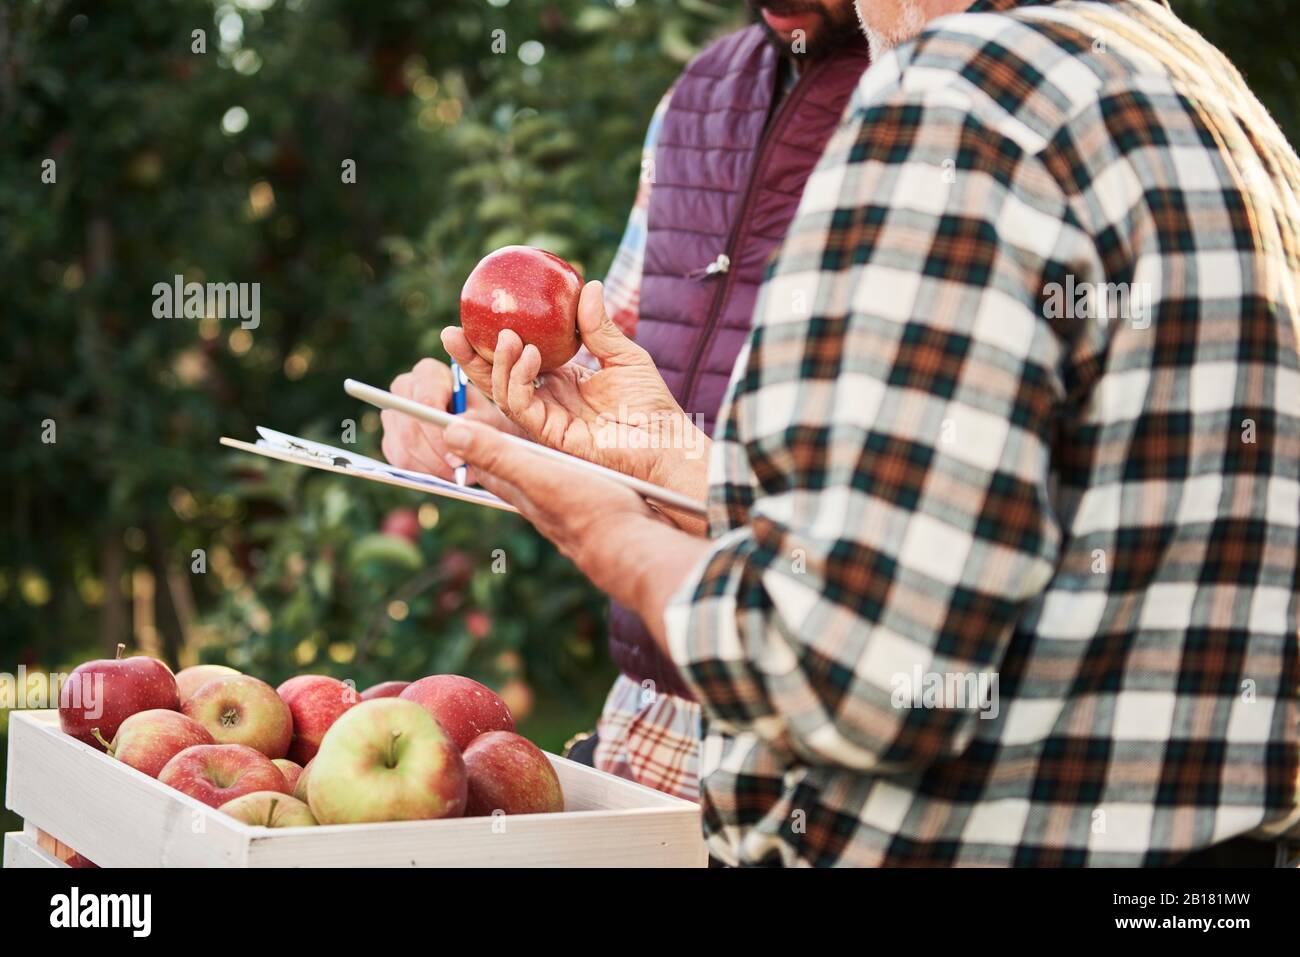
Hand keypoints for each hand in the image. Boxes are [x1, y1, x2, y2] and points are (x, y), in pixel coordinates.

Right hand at [378, 357, 521, 482]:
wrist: (479, 432)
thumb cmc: (485, 420)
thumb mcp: (487, 419)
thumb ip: (473, 425)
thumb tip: (452, 441)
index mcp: (429, 373)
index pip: (425, 400)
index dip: (439, 432)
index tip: (456, 456)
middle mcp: (404, 388)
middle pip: (411, 425)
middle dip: (436, 454)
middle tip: (459, 471)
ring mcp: (393, 413)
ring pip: (405, 446)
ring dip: (433, 466)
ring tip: (458, 473)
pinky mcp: (391, 438)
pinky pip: (400, 460)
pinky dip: (424, 471)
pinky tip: (444, 472)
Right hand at [441, 281, 709, 501]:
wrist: (667, 444)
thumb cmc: (653, 407)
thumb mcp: (625, 356)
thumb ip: (599, 327)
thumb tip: (588, 286)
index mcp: (562, 383)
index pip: (518, 361)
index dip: (494, 343)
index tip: (478, 316)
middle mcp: (548, 401)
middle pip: (498, 379)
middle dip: (470, 358)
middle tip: (451, 330)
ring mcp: (547, 420)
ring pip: (504, 393)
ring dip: (498, 363)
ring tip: (506, 336)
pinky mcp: (551, 435)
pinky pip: (523, 406)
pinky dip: (519, 380)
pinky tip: (528, 356)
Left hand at [441, 418, 708, 627]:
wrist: (638, 551)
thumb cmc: (591, 512)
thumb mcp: (540, 476)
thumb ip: (498, 456)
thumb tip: (450, 435)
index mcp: (523, 492)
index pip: (484, 465)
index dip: (469, 442)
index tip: (454, 423)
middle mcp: (540, 504)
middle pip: (511, 472)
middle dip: (498, 449)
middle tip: (487, 427)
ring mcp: (568, 511)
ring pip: (543, 480)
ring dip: (535, 459)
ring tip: (531, 441)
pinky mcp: (595, 511)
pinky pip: (573, 486)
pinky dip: (568, 470)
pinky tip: (580, 468)